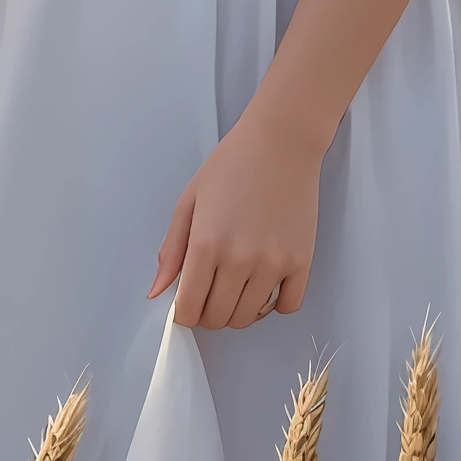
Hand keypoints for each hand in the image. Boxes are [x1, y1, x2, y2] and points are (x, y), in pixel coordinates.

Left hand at [149, 105, 323, 328]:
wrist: (279, 142)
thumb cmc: (231, 165)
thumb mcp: (189, 200)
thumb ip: (172, 249)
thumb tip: (158, 292)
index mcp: (206, 243)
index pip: (190, 309)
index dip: (184, 313)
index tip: (186, 303)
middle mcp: (240, 260)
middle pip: (218, 318)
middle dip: (207, 312)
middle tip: (209, 289)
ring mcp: (274, 263)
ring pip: (250, 317)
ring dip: (237, 309)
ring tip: (234, 283)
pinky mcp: (302, 262)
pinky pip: (287, 307)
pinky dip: (273, 303)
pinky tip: (264, 281)